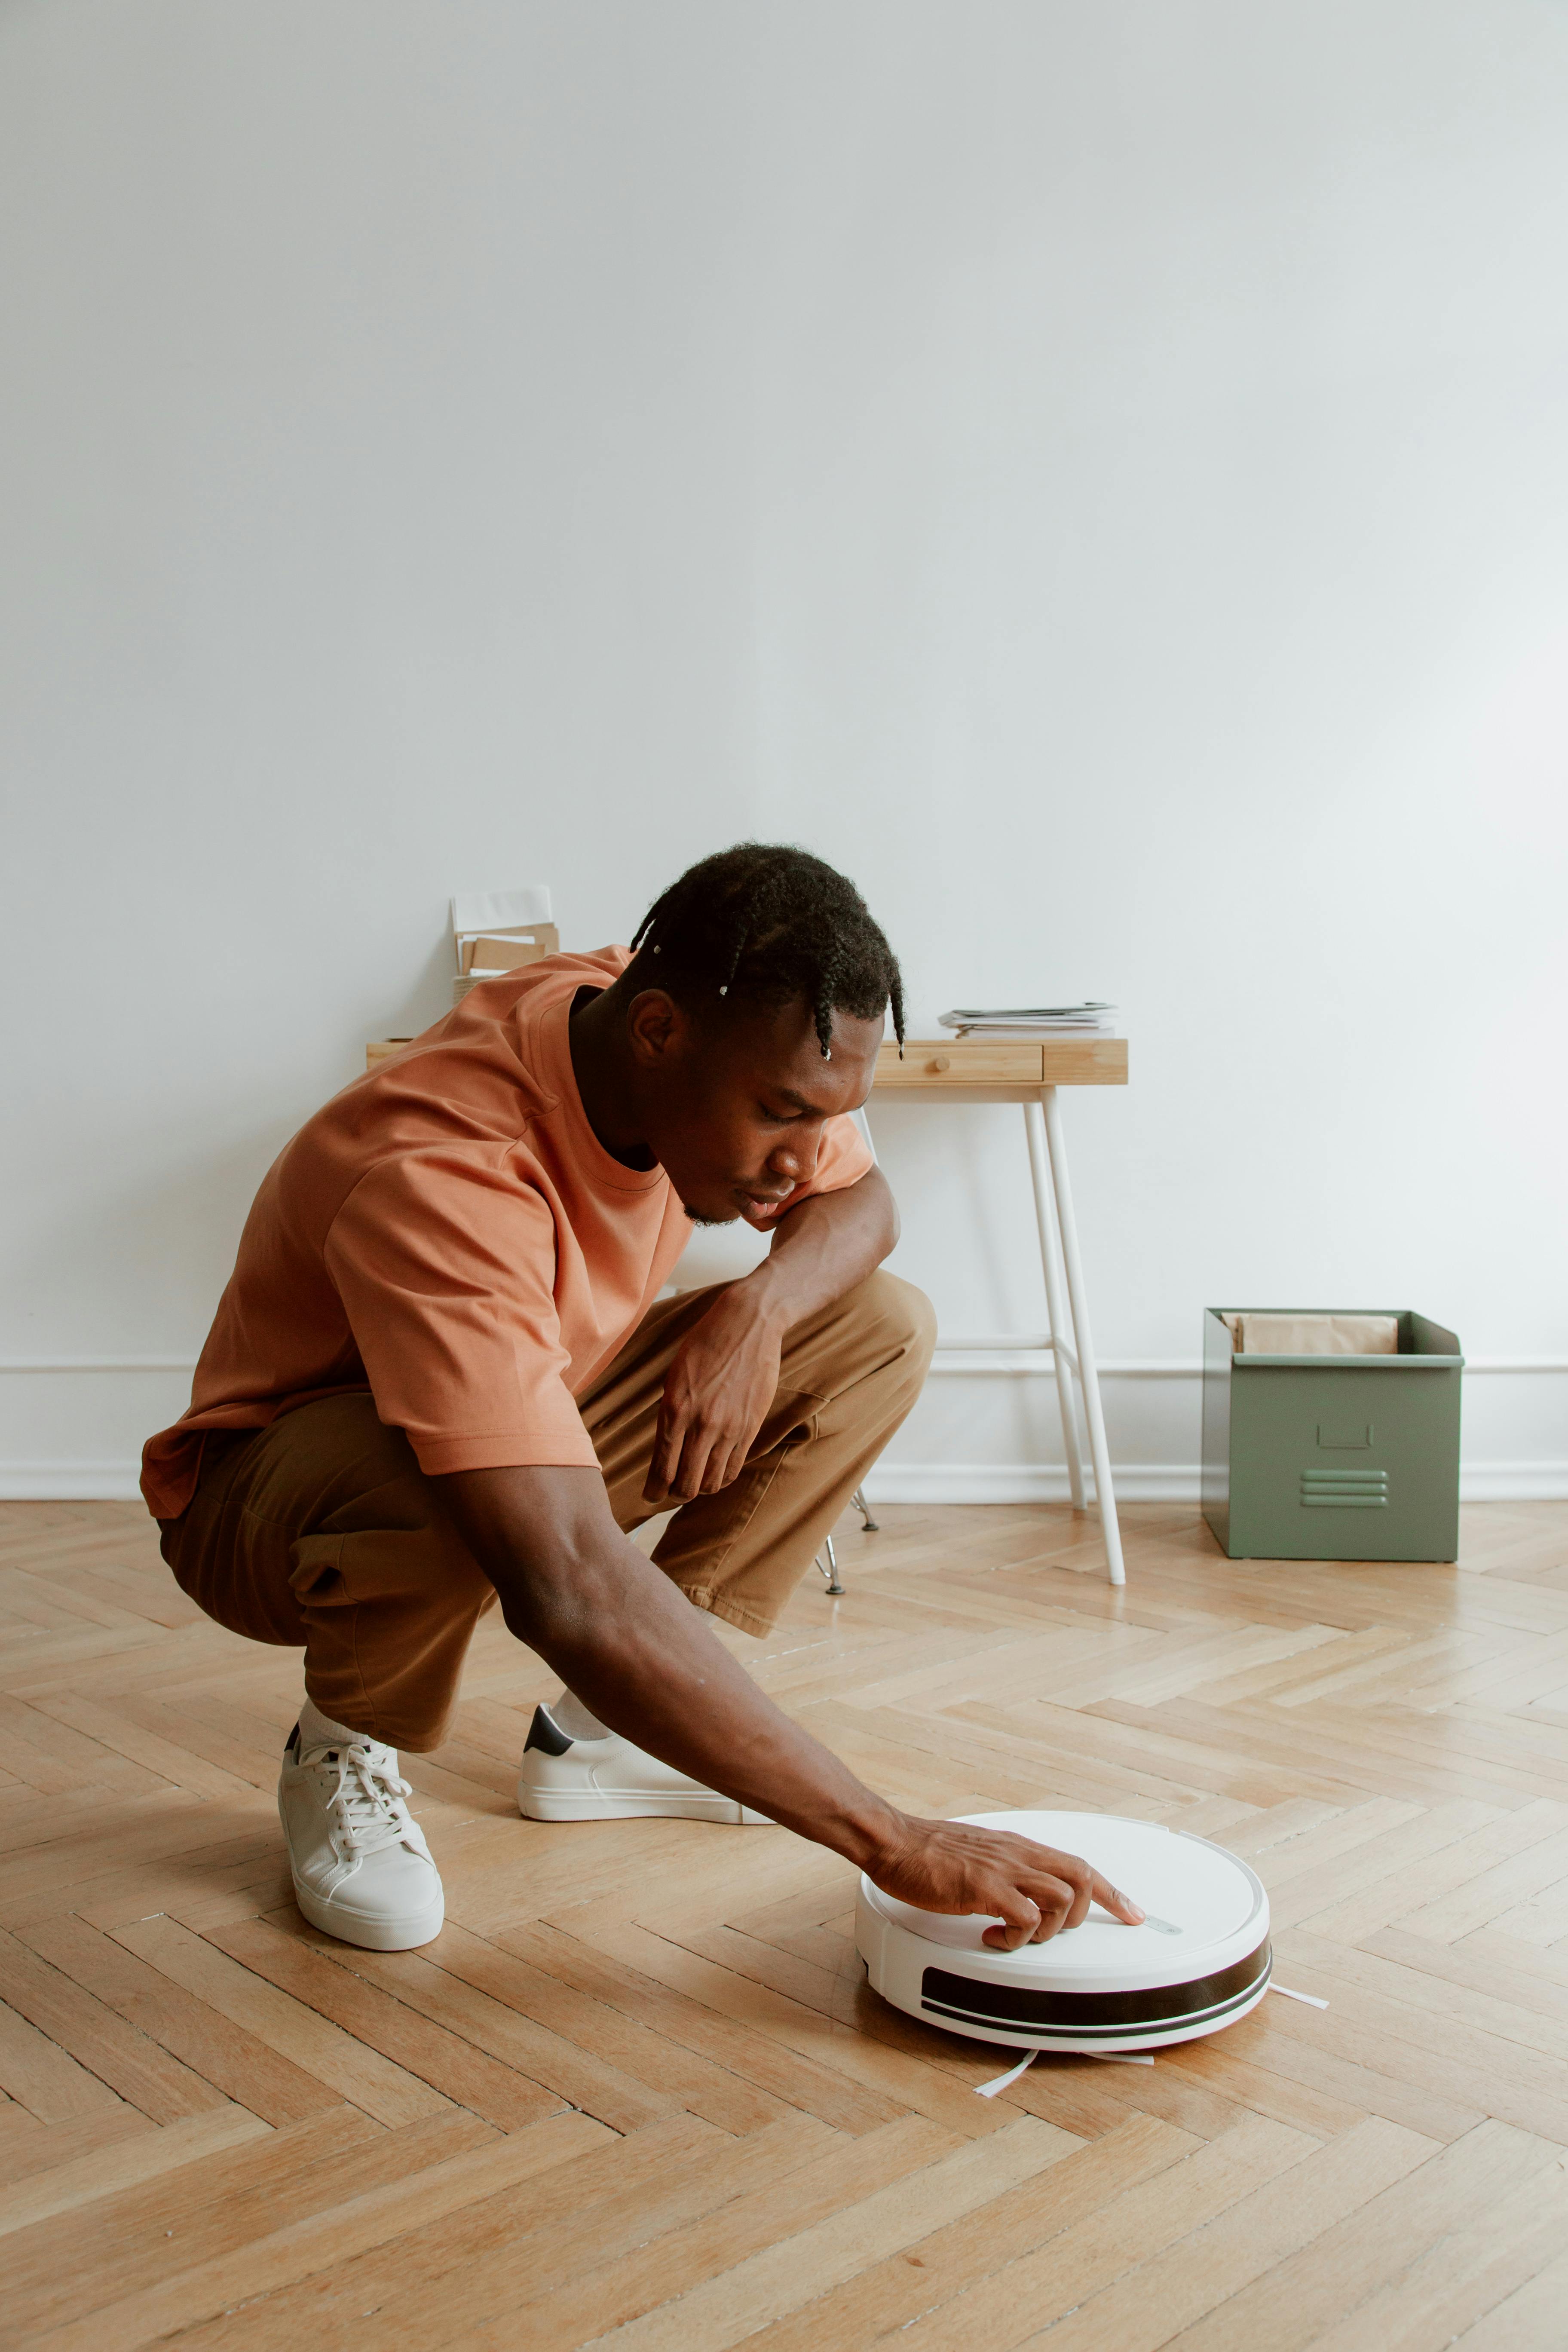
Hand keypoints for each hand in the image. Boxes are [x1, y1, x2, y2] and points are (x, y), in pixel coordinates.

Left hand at [644, 1283, 784, 1503]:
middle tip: (670, 1492)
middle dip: (675, 1494)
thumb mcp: (676, 1376)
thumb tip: (667, 1446)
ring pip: (711, 1482)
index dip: (654, 1489)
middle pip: (686, 1484)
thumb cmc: (706, 1344)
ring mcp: (729, 1428)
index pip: (661, 1466)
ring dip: (699, 1489)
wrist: (748, 1324)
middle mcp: (701, 1424)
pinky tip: (715, 1473)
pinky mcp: (751, 1426)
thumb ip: (671, 1413)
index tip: (650, 1496)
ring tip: (693, 1484)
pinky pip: (734, 1468)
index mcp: (675, 1409)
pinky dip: (721, 1478)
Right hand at [868, 1816, 1144, 1950]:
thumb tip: (1018, 1892)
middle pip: (1083, 1877)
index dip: (1113, 1892)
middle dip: (1084, 1913)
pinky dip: (1017, 1938)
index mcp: (1019, 1847)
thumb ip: (1004, 1869)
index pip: (1080, 1864)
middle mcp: (1018, 1854)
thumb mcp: (979, 1854)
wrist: (894, 1842)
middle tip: (1056, 1933)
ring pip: (1062, 1899)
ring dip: (1048, 1929)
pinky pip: (1024, 1918)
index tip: (1132, 1913)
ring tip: (1017, 1935)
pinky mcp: (984, 1888)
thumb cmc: (927, 1851)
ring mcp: (1003, 1870)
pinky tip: (993, 1939)